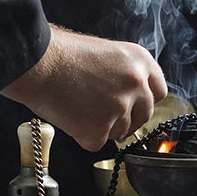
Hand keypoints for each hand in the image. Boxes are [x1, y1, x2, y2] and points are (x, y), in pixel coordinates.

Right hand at [0, 25, 166, 150]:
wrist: (38, 63)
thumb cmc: (62, 54)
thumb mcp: (106, 52)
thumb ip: (124, 73)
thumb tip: (128, 95)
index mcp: (139, 61)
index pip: (158, 91)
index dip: (142, 101)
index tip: (132, 105)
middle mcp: (136, 84)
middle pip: (143, 116)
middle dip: (125, 119)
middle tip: (101, 112)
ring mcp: (120, 108)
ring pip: (120, 132)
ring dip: (102, 128)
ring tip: (79, 108)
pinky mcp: (100, 128)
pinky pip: (97, 143)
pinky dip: (83, 136)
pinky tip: (70, 117)